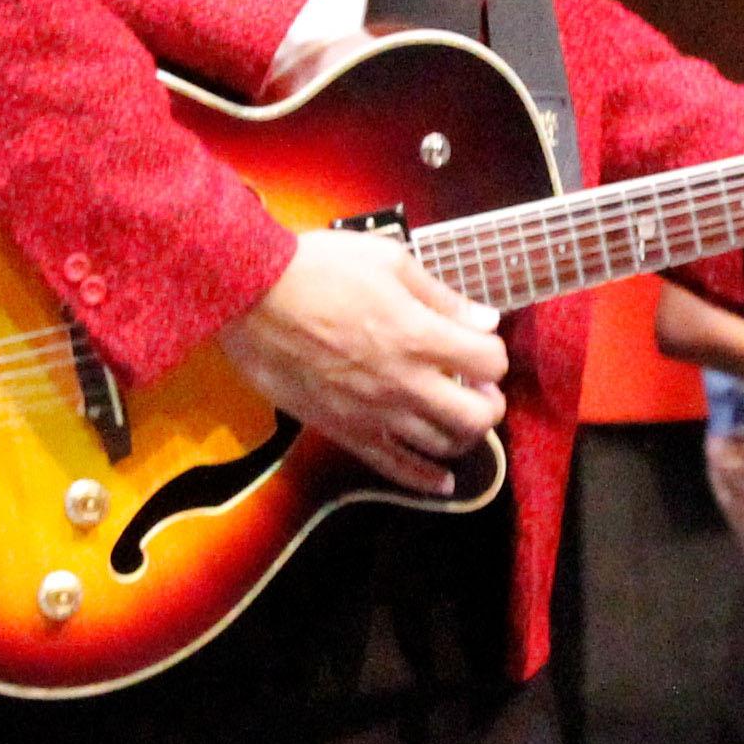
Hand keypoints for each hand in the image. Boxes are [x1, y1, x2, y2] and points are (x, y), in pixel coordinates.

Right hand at [221, 227, 508, 494]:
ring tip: (454, 415)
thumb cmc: (319, 267)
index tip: (478, 344)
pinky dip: (424, 479)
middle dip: (489, 402)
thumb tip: (486, 320)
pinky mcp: (345, 431)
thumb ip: (441, 296)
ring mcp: (375, 413)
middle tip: (477, 388)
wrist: (251, 296)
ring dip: (460, 433)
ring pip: (443, 445)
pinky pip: (393, 468)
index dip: (492, 353)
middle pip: (478, 416)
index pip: (490, 361)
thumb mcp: (388, 261)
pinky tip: (442, 483)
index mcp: (419, 336)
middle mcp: (405, 382)